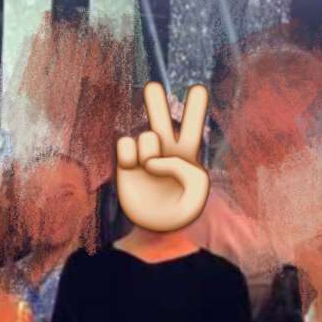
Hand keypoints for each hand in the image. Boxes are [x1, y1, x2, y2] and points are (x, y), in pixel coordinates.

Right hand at [115, 82, 209, 232]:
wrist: (158, 233)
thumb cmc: (183, 211)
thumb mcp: (196, 188)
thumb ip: (181, 166)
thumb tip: (151, 160)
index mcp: (187, 155)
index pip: (192, 126)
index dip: (194, 107)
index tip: (196, 88)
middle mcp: (164, 153)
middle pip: (161, 120)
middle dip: (156, 103)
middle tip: (151, 87)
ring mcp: (144, 158)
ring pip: (145, 133)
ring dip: (149, 147)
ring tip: (150, 166)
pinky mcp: (126, 167)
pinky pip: (124, 144)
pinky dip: (129, 153)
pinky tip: (133, 165)